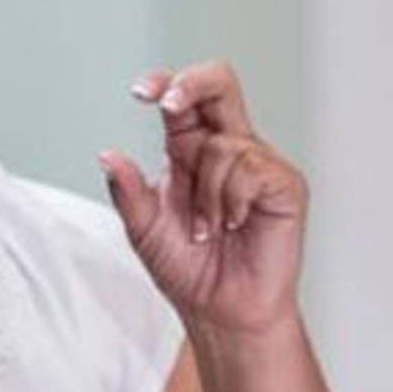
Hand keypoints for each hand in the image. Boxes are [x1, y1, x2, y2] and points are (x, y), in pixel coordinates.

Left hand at [99, 61, 308, 333]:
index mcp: (188, 148)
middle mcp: (225, 147)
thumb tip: (107, 155)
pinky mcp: (284, 185)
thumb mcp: (143, 228)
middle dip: (191, 84)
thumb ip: (127, 191)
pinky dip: (232, 200)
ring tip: (207, 228)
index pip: (181, 98)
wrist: (219, 310)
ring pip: (223, 144)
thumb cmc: (186, 267)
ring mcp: (259, 163)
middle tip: (167, 105)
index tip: (138, 92)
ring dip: (205, 192)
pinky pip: (253, 168)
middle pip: (219, 84)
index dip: (164, 82)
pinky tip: (233, 224)